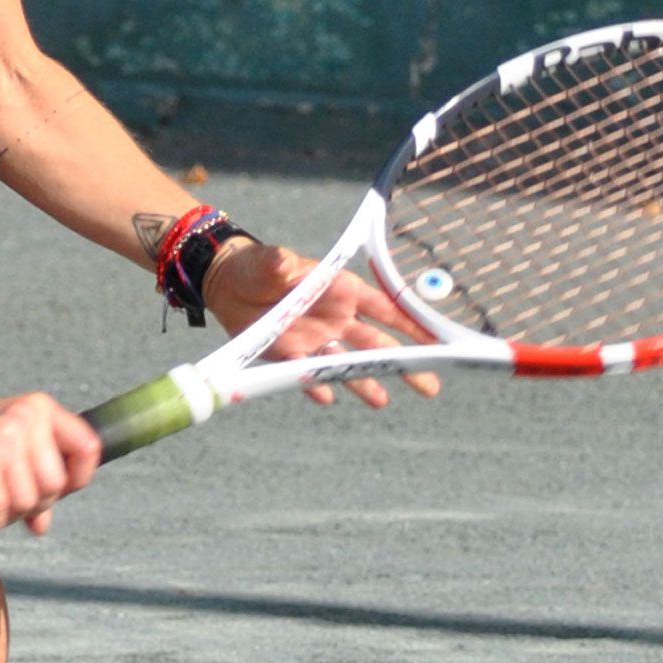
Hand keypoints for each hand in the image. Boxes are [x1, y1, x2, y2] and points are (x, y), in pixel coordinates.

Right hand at [0, 392, 101, 535]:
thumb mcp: (13, 449)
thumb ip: (35, 480)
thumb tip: (42, 525)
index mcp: (42, 409)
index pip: (88, 448)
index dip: (77, 480)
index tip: (54, 492)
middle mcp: (26, 416)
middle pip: (55, 484)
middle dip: (34, 503)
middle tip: (8, 496)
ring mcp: (2, 433)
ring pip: (28, 500)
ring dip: (8, 513)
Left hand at [201, 240, 439, 410]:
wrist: (227, 286)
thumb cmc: (257, 266)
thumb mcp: (269, 262)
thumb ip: (280, 263)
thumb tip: (284, 262)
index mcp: (341, 291)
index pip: (384, 308)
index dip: (410, 323)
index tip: (435, 341)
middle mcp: (336, 317)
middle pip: (375, 344)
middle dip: (401, 363)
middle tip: (429, 384)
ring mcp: (316, 339)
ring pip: (347, 364)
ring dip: (364, 381)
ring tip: (382, 401)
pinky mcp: (292, 356)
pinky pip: (309, 374)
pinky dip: (317, 385)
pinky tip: (327, 396)